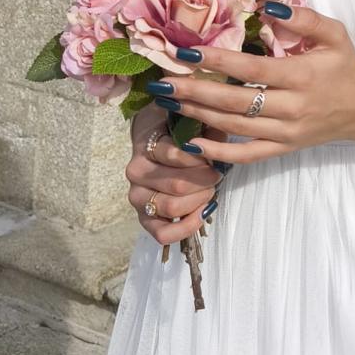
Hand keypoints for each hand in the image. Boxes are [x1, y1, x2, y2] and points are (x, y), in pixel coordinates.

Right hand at [125, 101, 225, 242]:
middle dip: (205, 182)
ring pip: (172, 207)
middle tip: (216, 174)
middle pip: (177, 185)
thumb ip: (205, 126)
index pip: (175, 155)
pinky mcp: (143, 218)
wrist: (155, 146)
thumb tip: (218, 137)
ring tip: (210, 190)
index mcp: (145, 145)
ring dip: (198, 201)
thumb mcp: (191, 120)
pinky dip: (186, 227)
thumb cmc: (178, 132)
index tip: (215, 155)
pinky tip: (202, 213)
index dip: (202, 158)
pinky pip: (162, 233)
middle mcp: (136, 172)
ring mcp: (137, 197)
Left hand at [154, 4, 354, 164]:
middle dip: (195, 91)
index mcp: (302, 75)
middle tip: (162, 82)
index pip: (252, 69)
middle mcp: (292, 107)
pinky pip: (246, 155)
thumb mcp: (333, 34)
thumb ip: (303, 18)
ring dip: (198, 115)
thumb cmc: (344, 66)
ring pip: (235, 127)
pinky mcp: (283, 148)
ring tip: (169, 101)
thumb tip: (268, 6)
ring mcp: (286, 132)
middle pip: (235, 101)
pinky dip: (217, 153)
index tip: (186, 52)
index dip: (217, 61)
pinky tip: (191, 143)